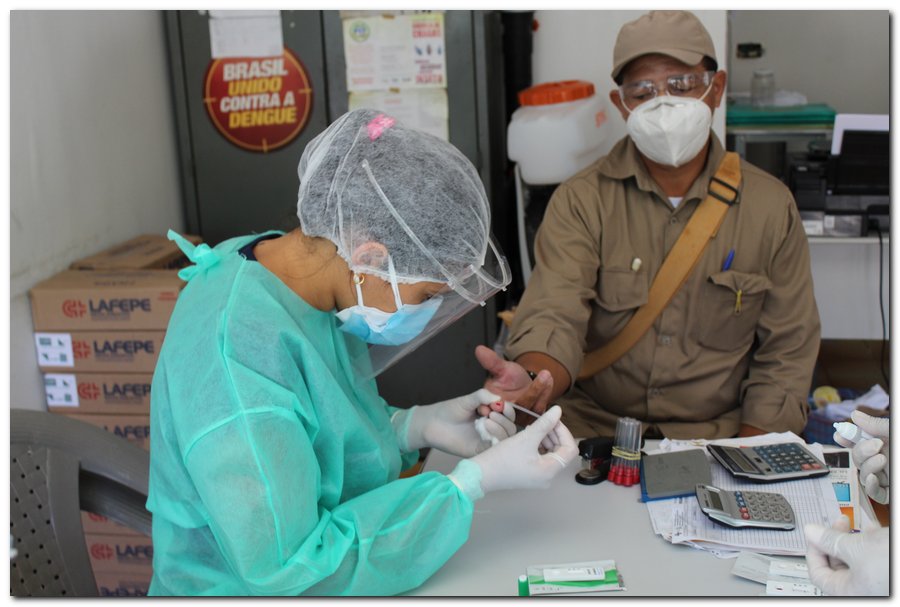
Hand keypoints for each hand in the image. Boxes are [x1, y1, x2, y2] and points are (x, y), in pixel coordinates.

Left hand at [397, 388, 514, 457]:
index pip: (508, 414)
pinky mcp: (479, 451)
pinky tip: (486, 432)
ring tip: (486, 421)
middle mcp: (492, 428)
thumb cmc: (449, 410)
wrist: (432, 424)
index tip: (500, 405)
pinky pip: (494, 450)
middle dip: (504, 419)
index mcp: (491, 414)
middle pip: (510, 427)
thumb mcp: (467, 400)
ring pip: (505, 439)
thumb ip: (482, 396)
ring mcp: (486, 440)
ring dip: (501, 429)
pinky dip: (495, 441)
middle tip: (490, 413)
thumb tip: (499, 399)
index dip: (508, 409)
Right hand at [467, 405, 577, 493]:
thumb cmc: (502, 458)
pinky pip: (542, 459)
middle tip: (544, 421)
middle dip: (555, 434)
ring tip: (534, 428)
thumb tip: (558, 410)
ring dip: (547, 439)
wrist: (480, 475)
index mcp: (550, 470)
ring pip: (552, 455)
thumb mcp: (525, 437)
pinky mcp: (530, 476)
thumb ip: (544, 423)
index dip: (564, 431)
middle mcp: (548, 478)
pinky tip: (529, 437)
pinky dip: (539, 447)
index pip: (570, 449)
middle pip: (562, 452)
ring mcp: (539, 478)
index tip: (553, 419)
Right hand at [474, 345, 553, 424]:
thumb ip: (491, 362)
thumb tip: (479, 349)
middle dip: (529, 394)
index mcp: (490, 405)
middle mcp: (504, 416)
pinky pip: (540, 408)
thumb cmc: (508, 378)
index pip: (491, 408)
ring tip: (546, 374)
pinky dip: (545, 393)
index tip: (503, 398)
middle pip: (515, 409)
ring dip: (539, 391)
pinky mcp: (532, 419)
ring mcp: (519, 419)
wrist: (522, 383)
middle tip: (541, 376)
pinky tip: (549, 380)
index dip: (497, 405)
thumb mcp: (500, 368)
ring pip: (530, 408)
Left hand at [804, 516, 888, 595]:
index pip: (819, 574)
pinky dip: (872, 545)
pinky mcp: (889, 577)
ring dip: (856, 541)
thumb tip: (811, 533)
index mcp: (850, 593)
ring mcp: (878, 585)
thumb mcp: (858, 547)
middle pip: (839, 567)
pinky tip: (876, 530)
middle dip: (837, 542)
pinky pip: (875, 562)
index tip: (815, 533)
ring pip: (859, 562)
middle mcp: (864, 592)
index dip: (814, 550)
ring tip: (860, 525)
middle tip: (839, 523)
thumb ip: (830, 540)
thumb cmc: (895, 563)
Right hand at [832, 411, 888, 503]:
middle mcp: (882, 461)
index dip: (847, 438)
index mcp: (883, 445)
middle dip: (860, 451)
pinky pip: (874, 493)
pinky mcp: (890, 494)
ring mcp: (886, 478)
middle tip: (876, 445)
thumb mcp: (893, 432)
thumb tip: (854, 415)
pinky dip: (871, 486)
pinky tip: (875, 478)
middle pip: (857, 458)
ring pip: (863, 475)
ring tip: (882, 460)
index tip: (838, 434)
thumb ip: (875, 425)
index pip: (859, 442)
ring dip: (868, 467)